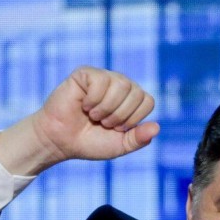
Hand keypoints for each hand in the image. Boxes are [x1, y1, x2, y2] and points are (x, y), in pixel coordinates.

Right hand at [0, 67, 159, 175]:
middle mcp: (120, 85)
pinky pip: (101, 82)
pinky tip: (83, 105)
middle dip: (120, 116)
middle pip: (136, 92)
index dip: (133, 120)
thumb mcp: (119, 145)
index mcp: (131, 100)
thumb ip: (139, 139)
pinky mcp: (86, 74)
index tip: (117, 129)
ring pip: (121, 85)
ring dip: (107, 109)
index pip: (148, 101)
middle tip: (103, 123)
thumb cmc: (90, 142)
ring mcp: (104, 77)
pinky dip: (93, 101)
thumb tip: (157, 127)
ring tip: (94, 116)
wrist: (62, 141)